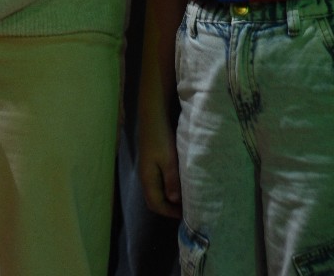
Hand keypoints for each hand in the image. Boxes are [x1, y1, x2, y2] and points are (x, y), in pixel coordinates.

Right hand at [136, 102, 181, 218]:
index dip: (170, 213)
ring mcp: (148, 169)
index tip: (187, 215)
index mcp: (148, 179)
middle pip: (155, 200)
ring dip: (170, 199)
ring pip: (157, 191)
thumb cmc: (161, 139)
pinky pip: (159, 183)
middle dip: (169, 209)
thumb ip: (172, 181)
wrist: (153, 117)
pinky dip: (169, 189)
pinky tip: (180, 184)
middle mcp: (146, 177)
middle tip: (188, 210)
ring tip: (186, 199)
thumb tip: (174, 201)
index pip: (156, 204)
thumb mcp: (169, 160)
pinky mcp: (152, 163)